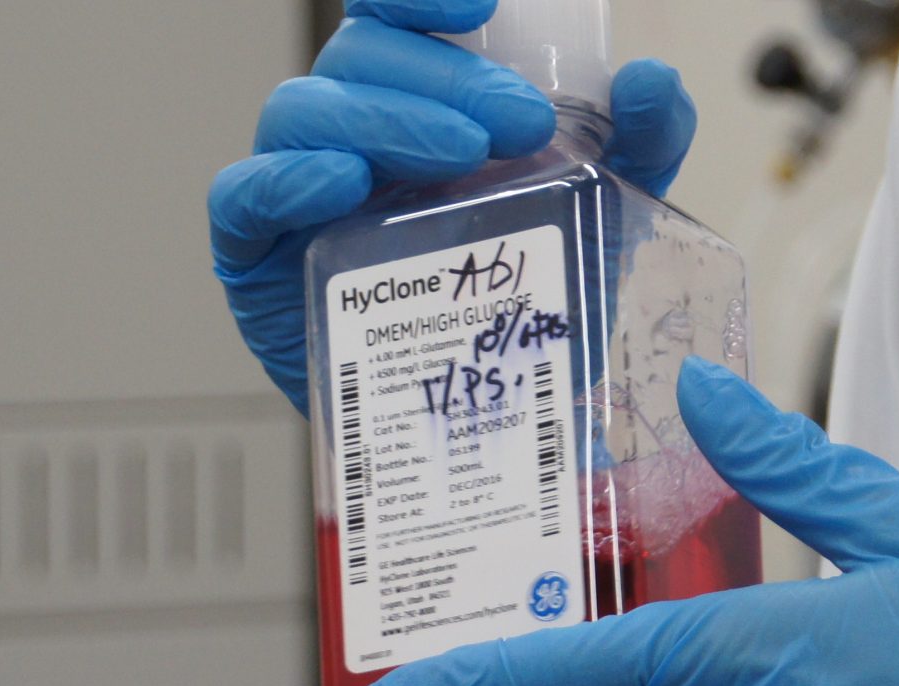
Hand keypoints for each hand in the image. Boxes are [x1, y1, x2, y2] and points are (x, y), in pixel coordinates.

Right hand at [209, 0, 698, 407]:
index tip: (482, 0)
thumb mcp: (600, 225)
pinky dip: (291, 178)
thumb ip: (639, 150)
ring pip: (302, 112)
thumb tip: (652, 82)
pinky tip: (345, 183)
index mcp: (418, 103)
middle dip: (443, 76)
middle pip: (359, 57)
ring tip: (463, 155)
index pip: (394, 19)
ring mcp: (299, 191)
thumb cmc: (525, 311)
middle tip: (520, 122)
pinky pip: (246, 196)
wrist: (494, 428)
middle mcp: (351, 133)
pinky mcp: (258, 257)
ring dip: (386, 118)